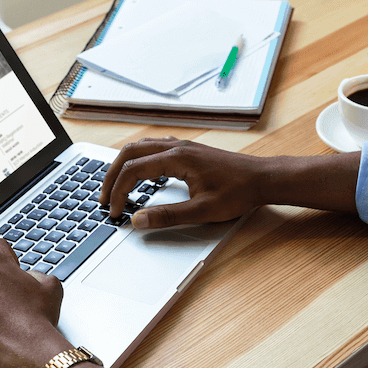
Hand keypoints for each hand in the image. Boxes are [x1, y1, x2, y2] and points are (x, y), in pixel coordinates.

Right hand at [100, 137, 269, 228]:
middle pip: (131, 153)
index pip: (134, 170)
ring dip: (125, 165)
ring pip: (142, 147)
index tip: (114, 211)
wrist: (262, 178)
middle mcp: (177, 147)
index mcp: (177, 158)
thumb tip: (138, 221)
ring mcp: (183, 146)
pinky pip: (155, 148)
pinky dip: (140, 160)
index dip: (118, 191)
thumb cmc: (238, 192)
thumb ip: (167, 216)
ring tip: (117, 186)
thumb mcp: (202, 211)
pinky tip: (143, 175)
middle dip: (113, 175)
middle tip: (104, 197)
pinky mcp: (189, 151)